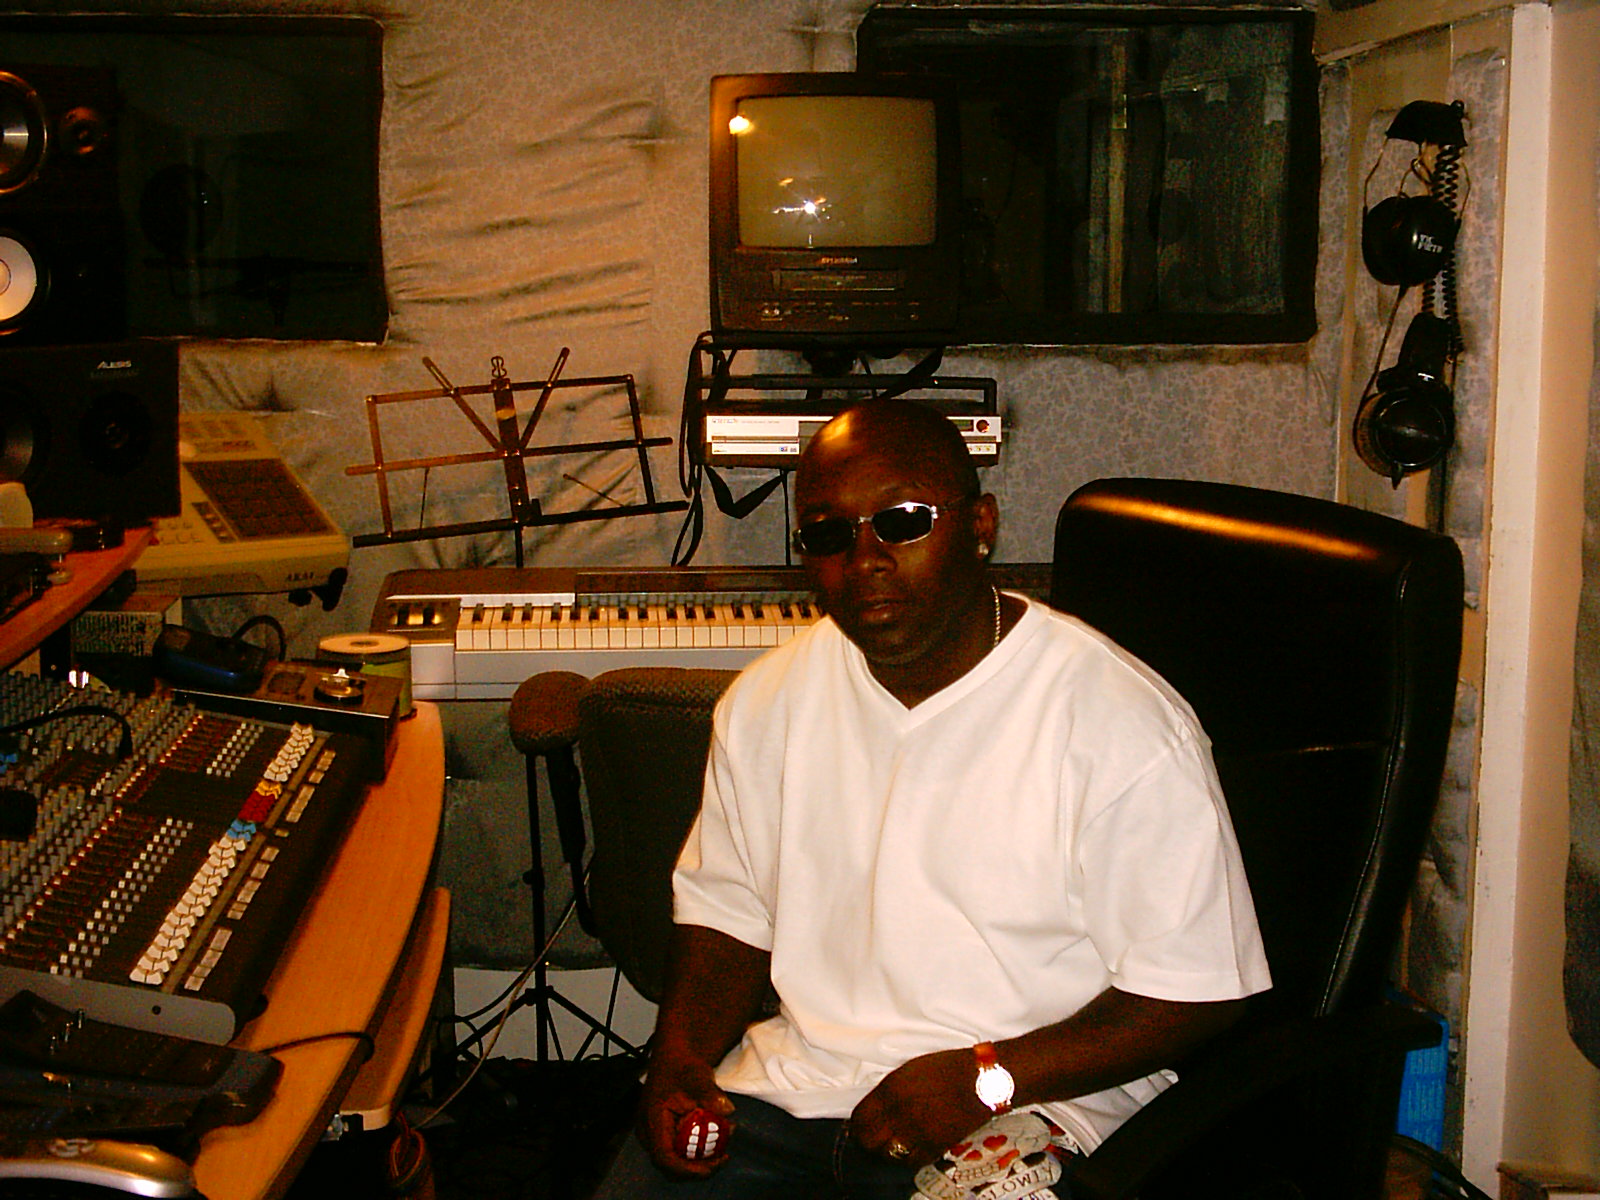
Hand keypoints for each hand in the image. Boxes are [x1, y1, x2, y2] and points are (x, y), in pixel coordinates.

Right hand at [637, 1043, 737, 1177]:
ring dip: (698, 1160)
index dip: (687, 1169)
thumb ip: (711, 1095)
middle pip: (670, 1164)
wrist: (675, 1057)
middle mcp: (648, 1131)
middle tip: (721, 1159)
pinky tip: (713, 1143)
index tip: (710, 1166)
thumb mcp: (699, 1079)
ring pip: (674, 1159)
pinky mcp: (662, 1133)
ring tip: (721, 1150)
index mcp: (652, 1120)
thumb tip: (727, 1110)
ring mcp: (654, 1133)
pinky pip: (677, 1150)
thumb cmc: (682, 1066)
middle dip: (697, 1167)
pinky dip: (695, 1151)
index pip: (665, 1157)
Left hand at [848, 1047, 990, 1166]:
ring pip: (888, 1154)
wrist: (980, 1079)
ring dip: (886, 1151)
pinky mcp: (935, 1145)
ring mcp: (917, 1131)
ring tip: (891, 1146)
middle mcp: (900, 1112)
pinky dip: (908, 1158)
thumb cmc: (946, 1068)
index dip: (857, 1126)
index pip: (860, 1118)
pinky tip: (910, 1151)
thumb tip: (876, 1107)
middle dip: (866, 1142)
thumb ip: (890, 1090)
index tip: (859, 1127)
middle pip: (869, 1140)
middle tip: (870, 1140)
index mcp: (891, 1088)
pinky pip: (912, 1161)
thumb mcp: (910, 1070)